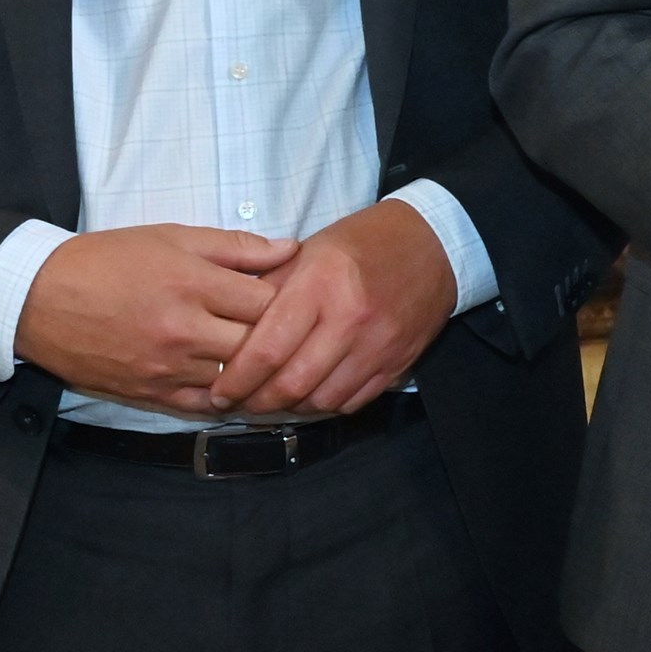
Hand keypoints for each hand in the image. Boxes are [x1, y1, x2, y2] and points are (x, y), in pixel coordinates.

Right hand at [14, 223, 293, 413]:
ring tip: (264, 356)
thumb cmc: (107, 261)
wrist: (39, 298)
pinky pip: (205, 405)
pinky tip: (235, 383)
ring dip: (253, 369)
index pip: (267, 300)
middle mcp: (183, 329)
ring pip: (236, 377)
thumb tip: (290, 249)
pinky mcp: (150, 394)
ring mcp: (166, 367)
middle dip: (275, 336)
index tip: (284, 295)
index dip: (283, 297)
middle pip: (258, 343)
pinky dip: (226, 396)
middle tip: (282, 330)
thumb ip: (234, 246)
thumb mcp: (170, 238)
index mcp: (191, 283)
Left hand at [213, 199, 459, 415]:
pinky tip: (311, 393)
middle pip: (293, 383)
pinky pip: (352, 402)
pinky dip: (325, 404)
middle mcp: (351, 318)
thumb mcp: (307, 251)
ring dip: (291, 407)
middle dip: (257, 401)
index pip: (268, 348)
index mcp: (320, 284)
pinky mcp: (398, 362)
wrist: (432, 245)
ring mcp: (378, 344)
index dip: (237, 379)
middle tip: (238, 402)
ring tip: (272, 398)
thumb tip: (225, 330)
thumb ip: (266, 290)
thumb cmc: (361, 244)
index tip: (218, 392)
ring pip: (322, 400)